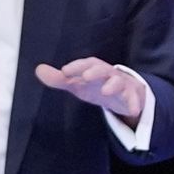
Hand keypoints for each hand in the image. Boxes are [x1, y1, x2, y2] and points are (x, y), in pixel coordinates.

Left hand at [37, 58, 151, 123]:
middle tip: (86, 76)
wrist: (124, 92)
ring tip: (106, 90)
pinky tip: (133, 110)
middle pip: (103, 69)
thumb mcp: (77, 83)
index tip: (65, 71)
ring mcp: (121, 84)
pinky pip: (134, 99)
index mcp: (94, 69)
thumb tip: (38, 69)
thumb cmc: (96, 85)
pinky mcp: (132, 96)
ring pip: (119, 82)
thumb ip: (59, 79)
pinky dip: (134, 103)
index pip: (86, 63)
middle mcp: (108, 74)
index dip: (76, 66)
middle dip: (95, 72)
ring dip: (113, 85)